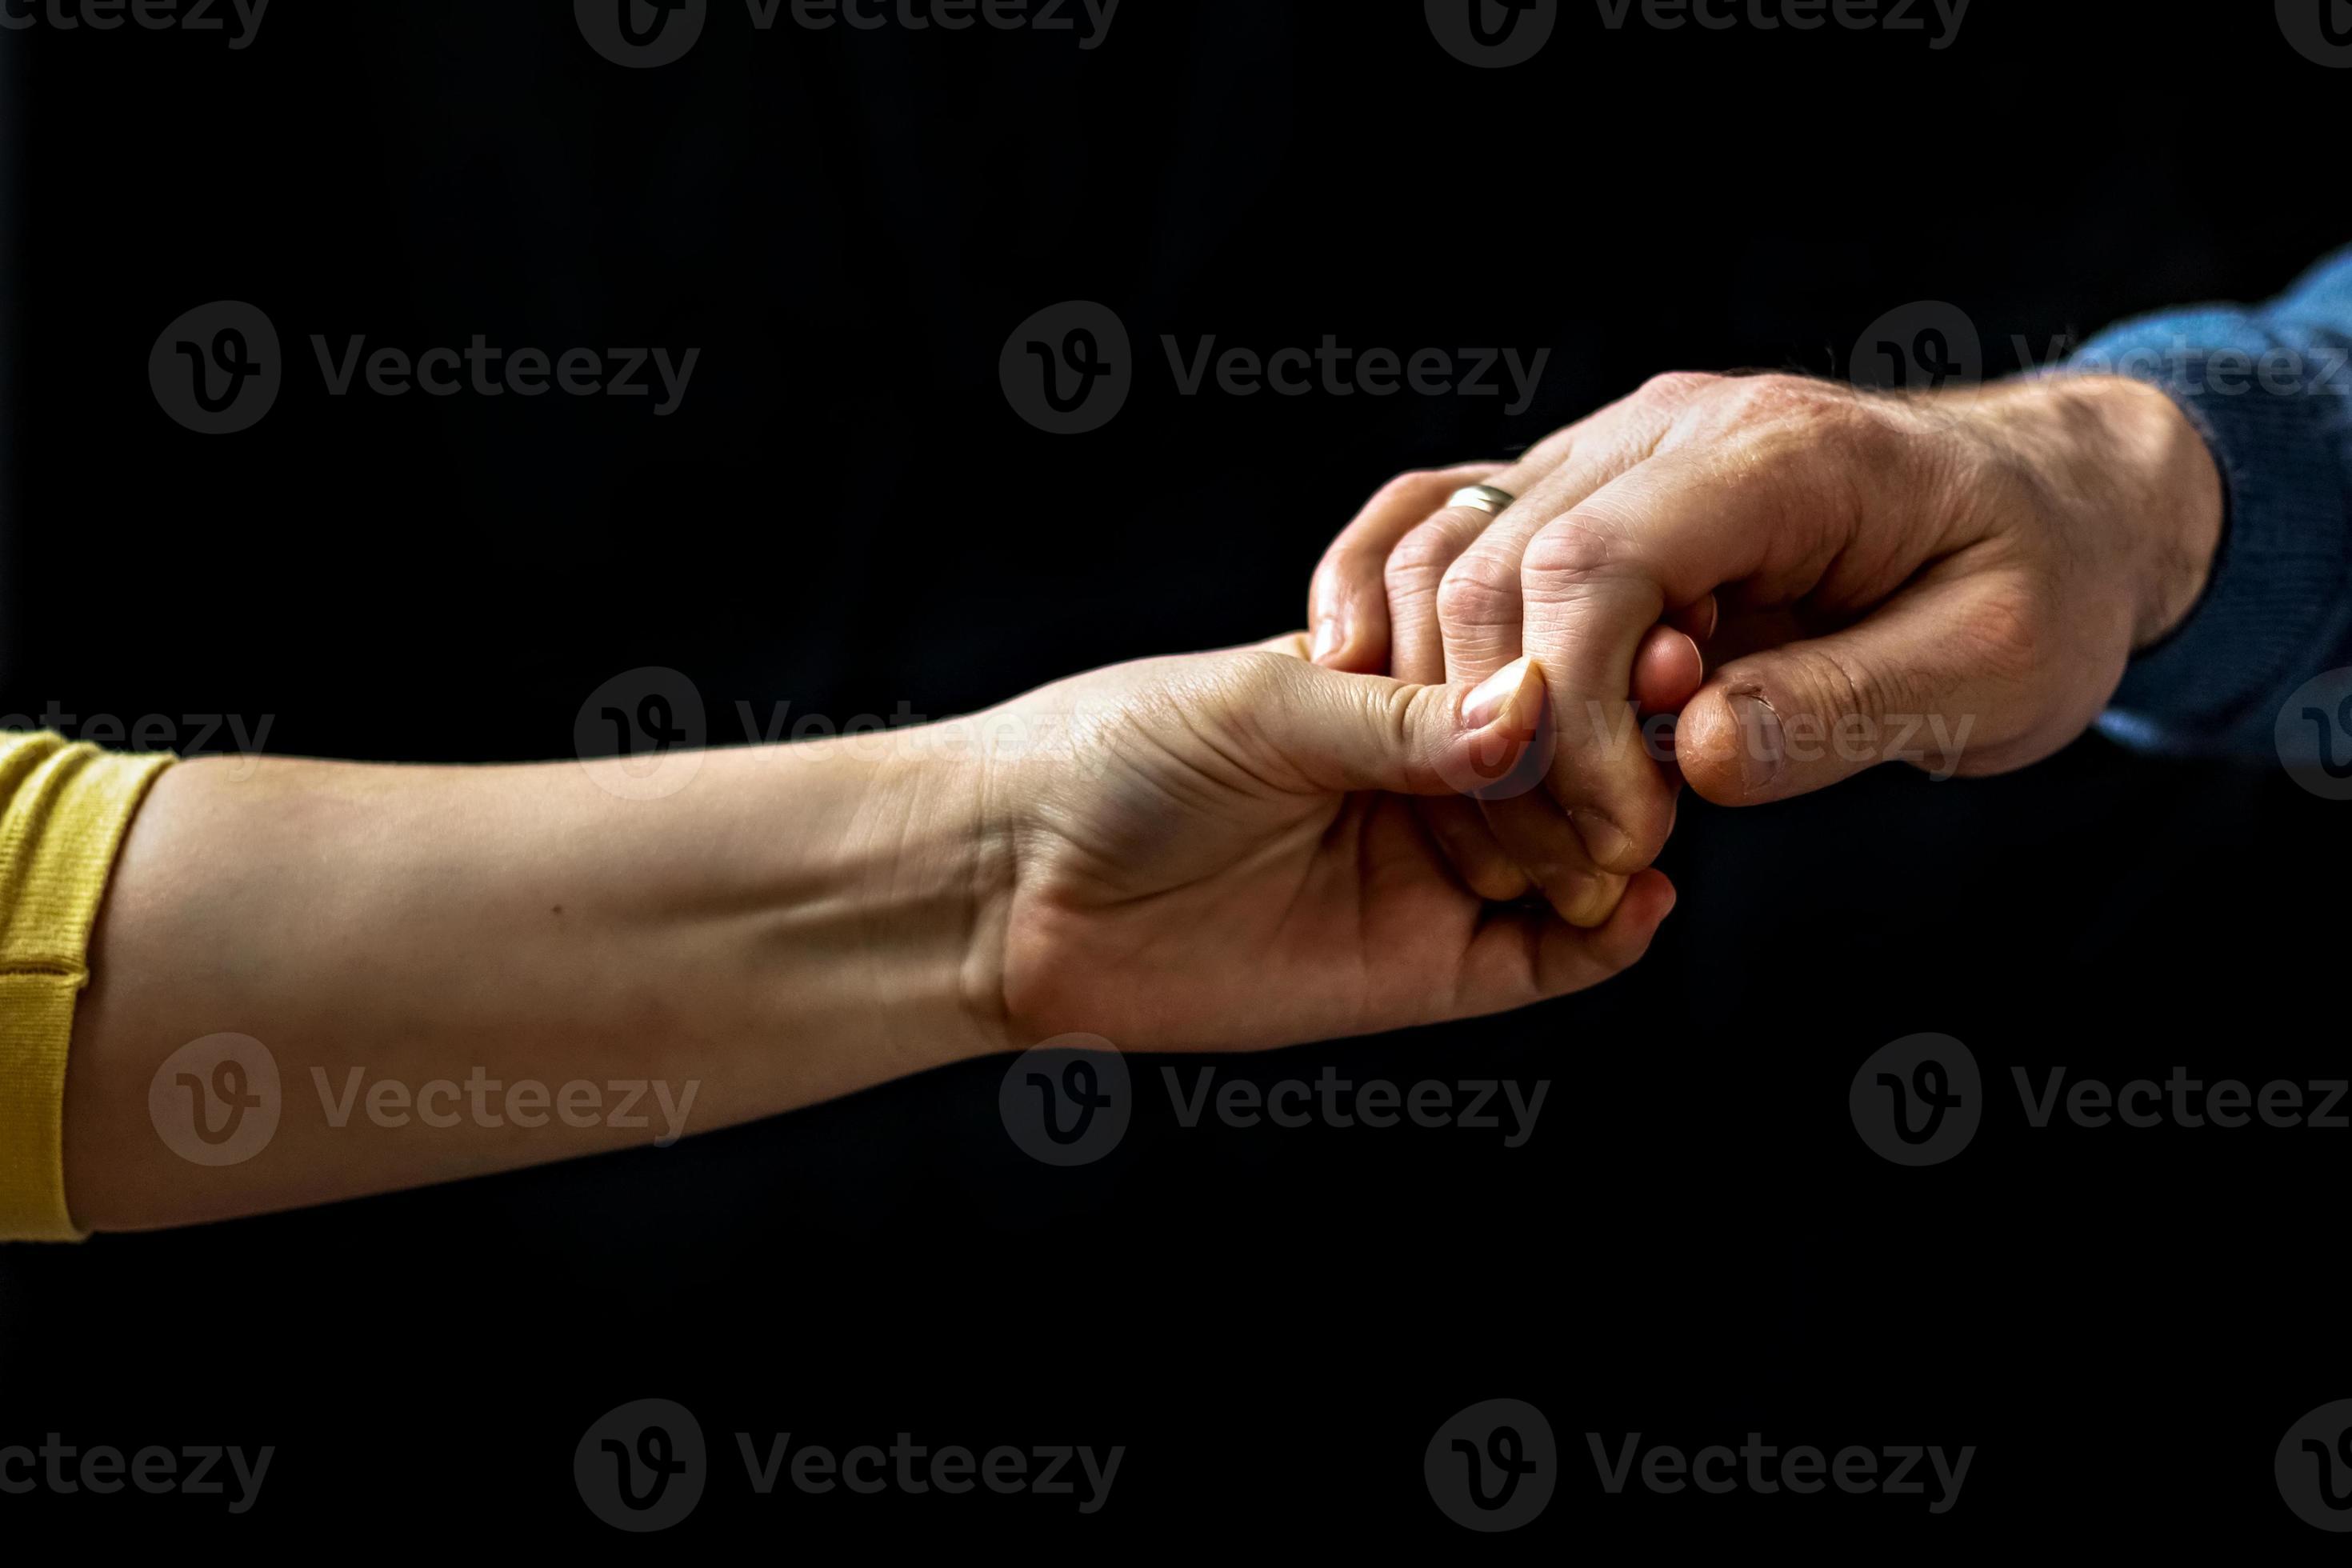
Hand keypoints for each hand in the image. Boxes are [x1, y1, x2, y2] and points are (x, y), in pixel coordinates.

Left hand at [954, 638, 1675, 1052]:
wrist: (1015, 884)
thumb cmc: (1117, 755)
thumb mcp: (1267, 706)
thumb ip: (1404, 717)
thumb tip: (1540, 706)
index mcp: (1392, 687)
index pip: (1530, 671)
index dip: (1592, 663)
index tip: (1655, 637)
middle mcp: (1425, 779)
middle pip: (1573, 765)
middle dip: (1622, 751)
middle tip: (1664, 724)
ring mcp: (1432, 875)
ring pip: (1576, 858)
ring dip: (1622, 839)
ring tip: (1642, 819)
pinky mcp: (1424, 971)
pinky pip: (1546, 961)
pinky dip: (1608, 937)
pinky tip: (1641, 901)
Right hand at [1306, 371, 2223, 865]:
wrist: (2050, 504)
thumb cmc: (2040, 583)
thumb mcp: (1997, 672)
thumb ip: (1846, 709)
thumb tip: (1697, 752)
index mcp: (1775, 453)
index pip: (1591, 562)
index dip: (1570, 715)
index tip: (1624, 834)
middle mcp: (1666, 428)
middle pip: (1490, 566)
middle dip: (1507, 738)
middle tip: (1588, 858)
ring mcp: (1609, 450)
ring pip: (1445, 559)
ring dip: (1457, 709)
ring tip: (1556, 821)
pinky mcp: (1582, 492)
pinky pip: (1450, 548)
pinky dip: (1422, 647)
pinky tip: (1447, 738)